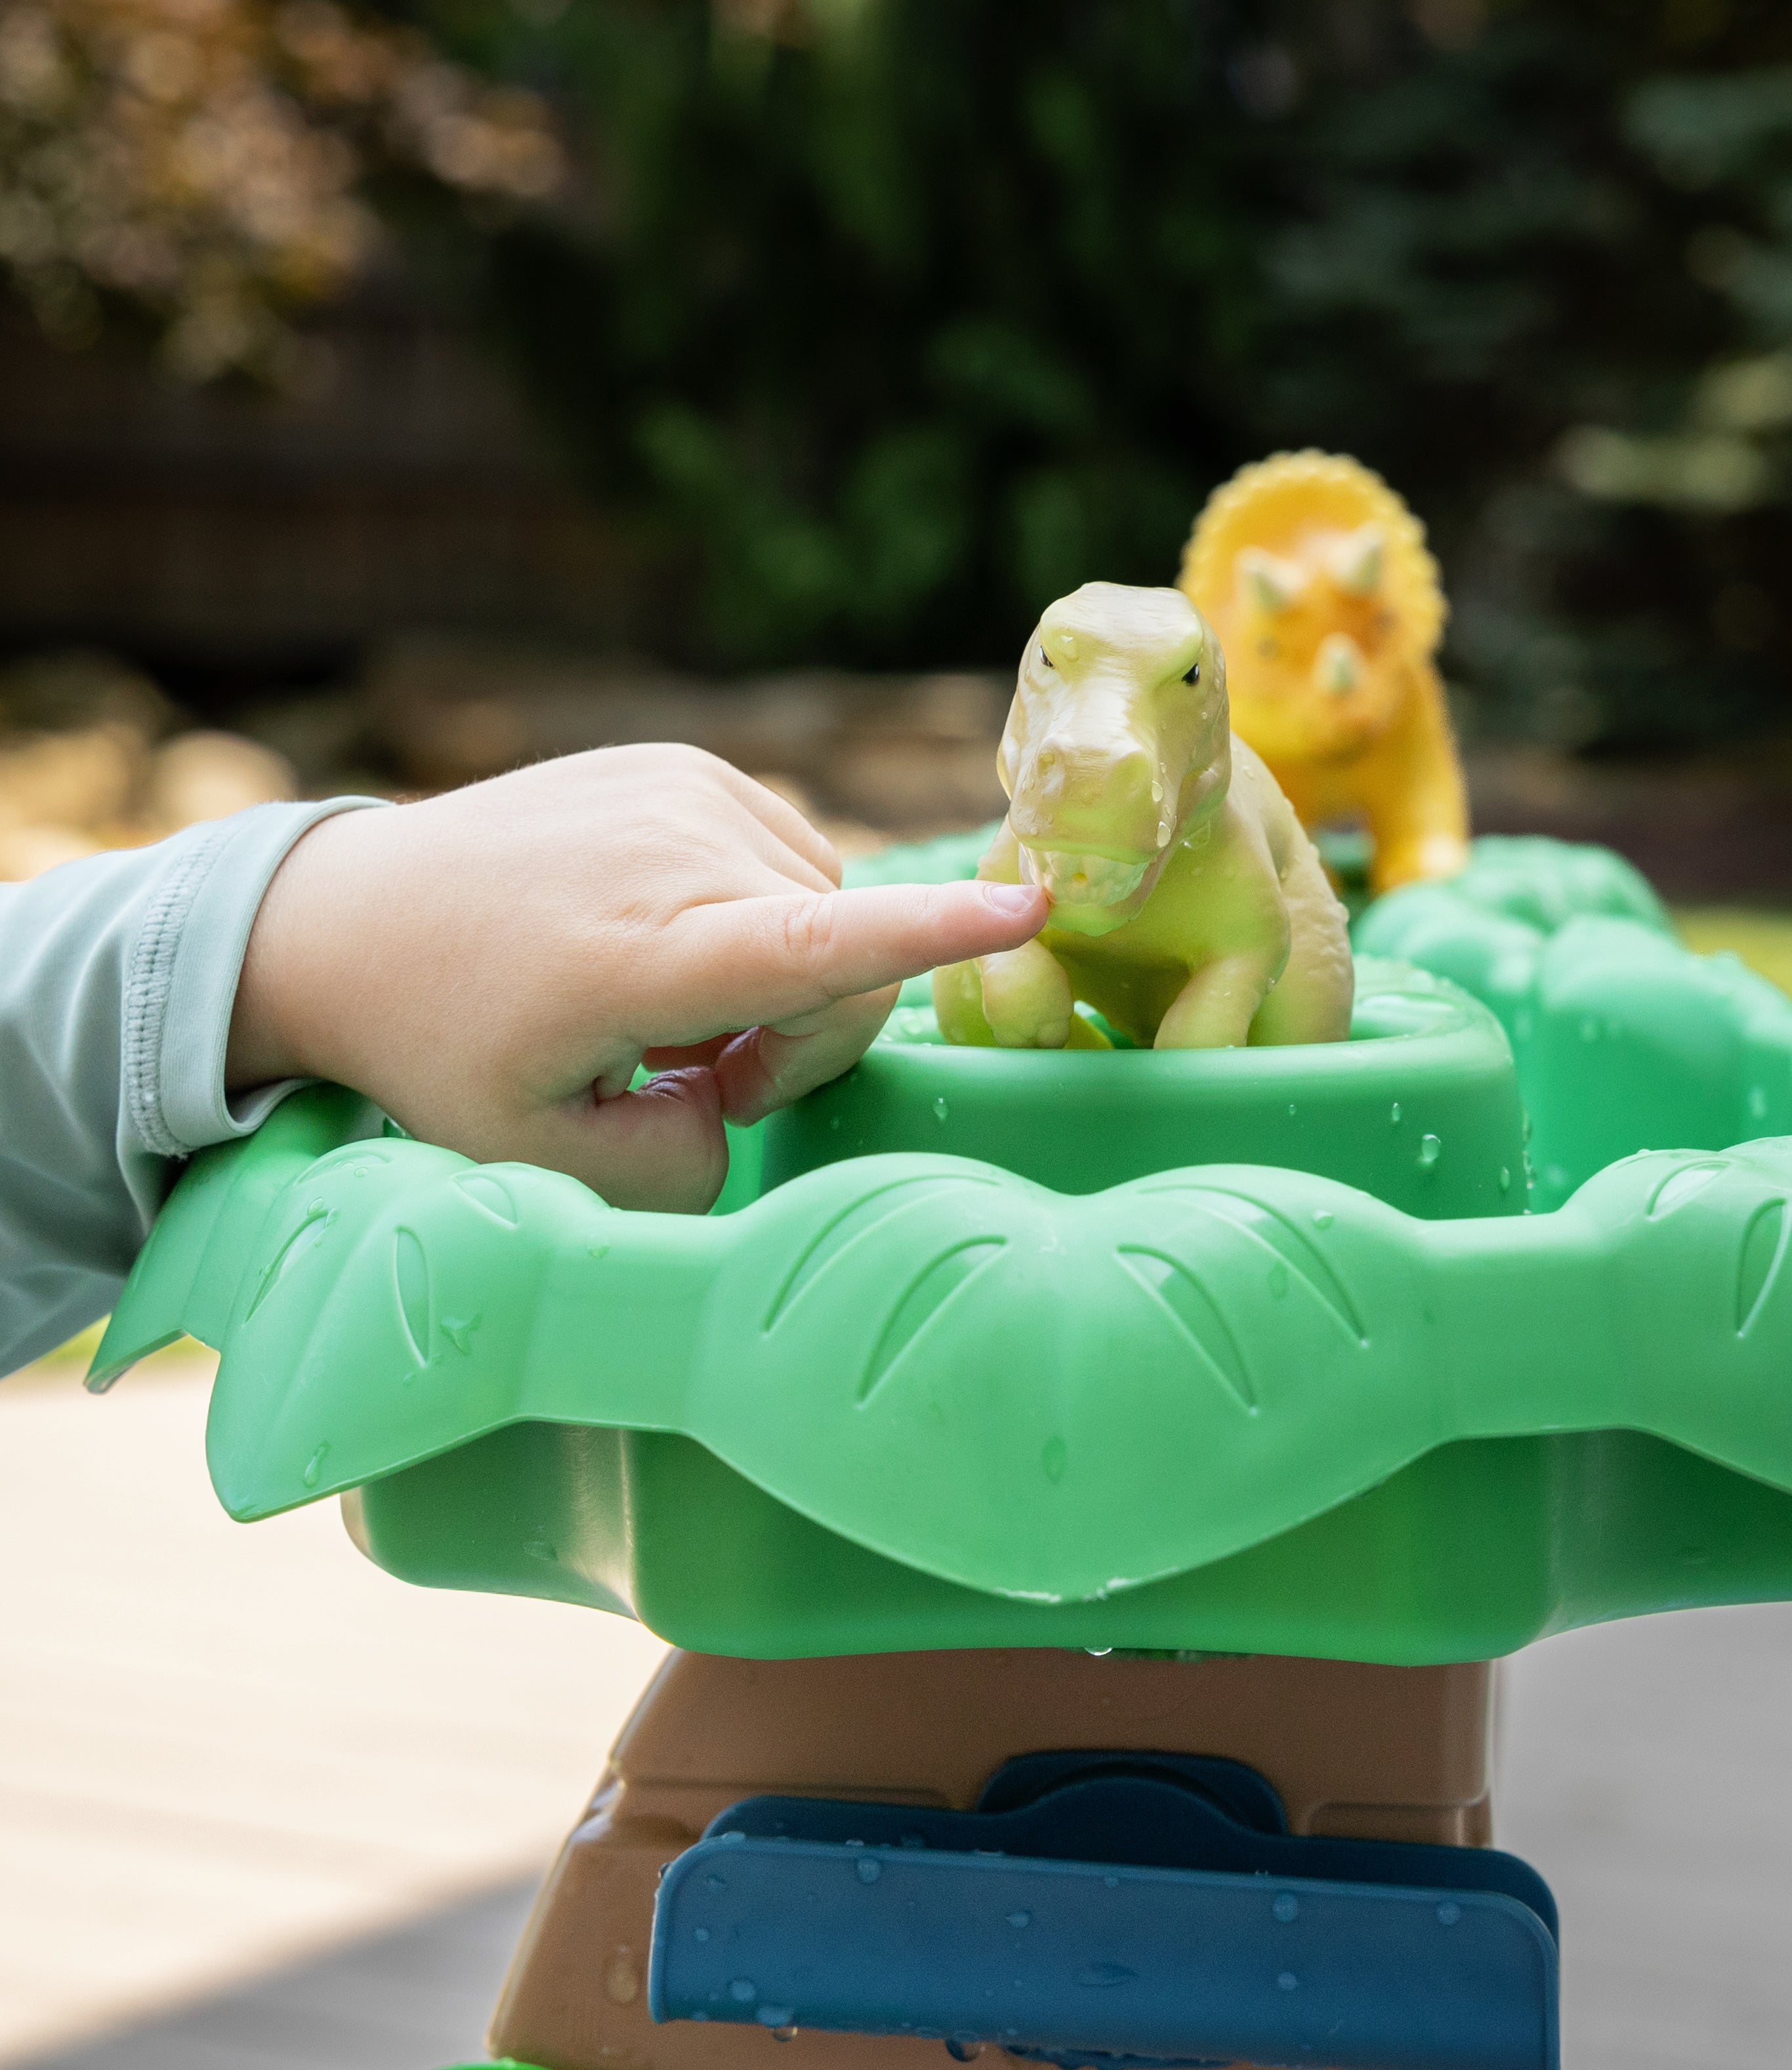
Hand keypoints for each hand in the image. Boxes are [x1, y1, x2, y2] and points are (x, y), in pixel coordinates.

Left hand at [226, 744, 1047, 1212]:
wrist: (348, 915)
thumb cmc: (440, 1048)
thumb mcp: (533, 1159)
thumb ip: (670, 1173)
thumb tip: (737, 1112)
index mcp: (641, 955)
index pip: (817, 944)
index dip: (934, 933)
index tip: (1032, 905)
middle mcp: (674, 853)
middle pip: (842, 966)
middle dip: (800, 1044)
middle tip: (696, 1081)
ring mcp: (683, 791)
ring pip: (825, 908)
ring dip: (780, 979)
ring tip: (669, 1006)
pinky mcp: (683, 764)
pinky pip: (789, 857)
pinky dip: (758, 915)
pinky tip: (665, 939)